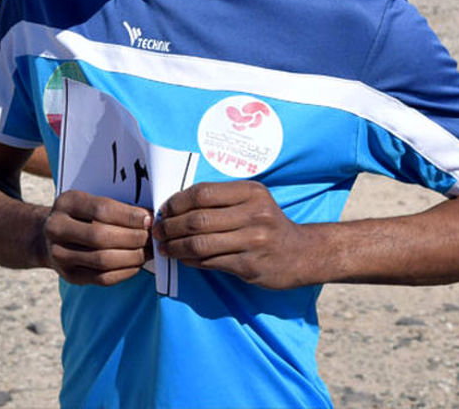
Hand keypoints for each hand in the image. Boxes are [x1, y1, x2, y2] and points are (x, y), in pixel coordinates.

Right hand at [42, 190, 152, 286]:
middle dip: (133, 238)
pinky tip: (136, 264)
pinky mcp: (69, 275)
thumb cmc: (81, 215)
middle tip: (152, 238)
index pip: (102, 210)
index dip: (129, 216)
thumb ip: (115, 208)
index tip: (149, 219)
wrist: (48, 236)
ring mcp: (59, 254)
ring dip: (132, 257)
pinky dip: (125, 272)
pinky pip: (102, 278)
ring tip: (147, 252)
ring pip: (103, 260)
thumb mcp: (90, 201)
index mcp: (66, 203)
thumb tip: (148, 219)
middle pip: (101, 237)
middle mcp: (57, 228)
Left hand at [153, 180, 304, 289]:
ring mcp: (253, 241)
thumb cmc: (268, 224)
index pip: (202, 193)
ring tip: (165, 247)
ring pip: (200, 243)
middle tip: (158, 231)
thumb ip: (221, 200)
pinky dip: (191, 260)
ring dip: (176, 246)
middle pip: (198, 219)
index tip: (164, 210)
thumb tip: (176, 207)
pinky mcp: (250, 266)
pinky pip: (210, 262)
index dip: (177, 202)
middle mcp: (254, 214)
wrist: (301, 253)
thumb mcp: (252, 201)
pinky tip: (183, 258)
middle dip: (171, 226)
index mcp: (251, 192)